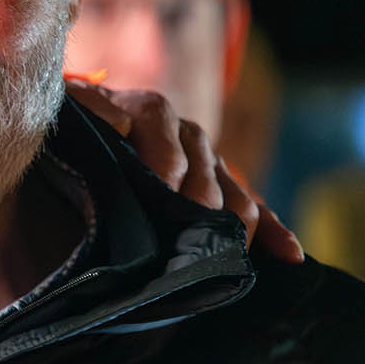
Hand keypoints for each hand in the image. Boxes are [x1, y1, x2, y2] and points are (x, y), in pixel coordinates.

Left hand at [67, 80, 302, 263]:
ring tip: (223, 256)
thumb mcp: (74, 107)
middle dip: (199, 207)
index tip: (160, 193)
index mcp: (150, 112)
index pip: (164, 135)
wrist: (92, 124)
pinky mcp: (222, 186)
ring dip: (232, 226)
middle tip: (188, 241)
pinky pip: (255, 208)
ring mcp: (209, 161)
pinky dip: (273, 231)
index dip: (164, 164)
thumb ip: (88, 108)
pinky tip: (290, 256)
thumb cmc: (79, 122)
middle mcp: (187, 134)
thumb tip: (118, 124)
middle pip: (205, 173)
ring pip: (234, 195)